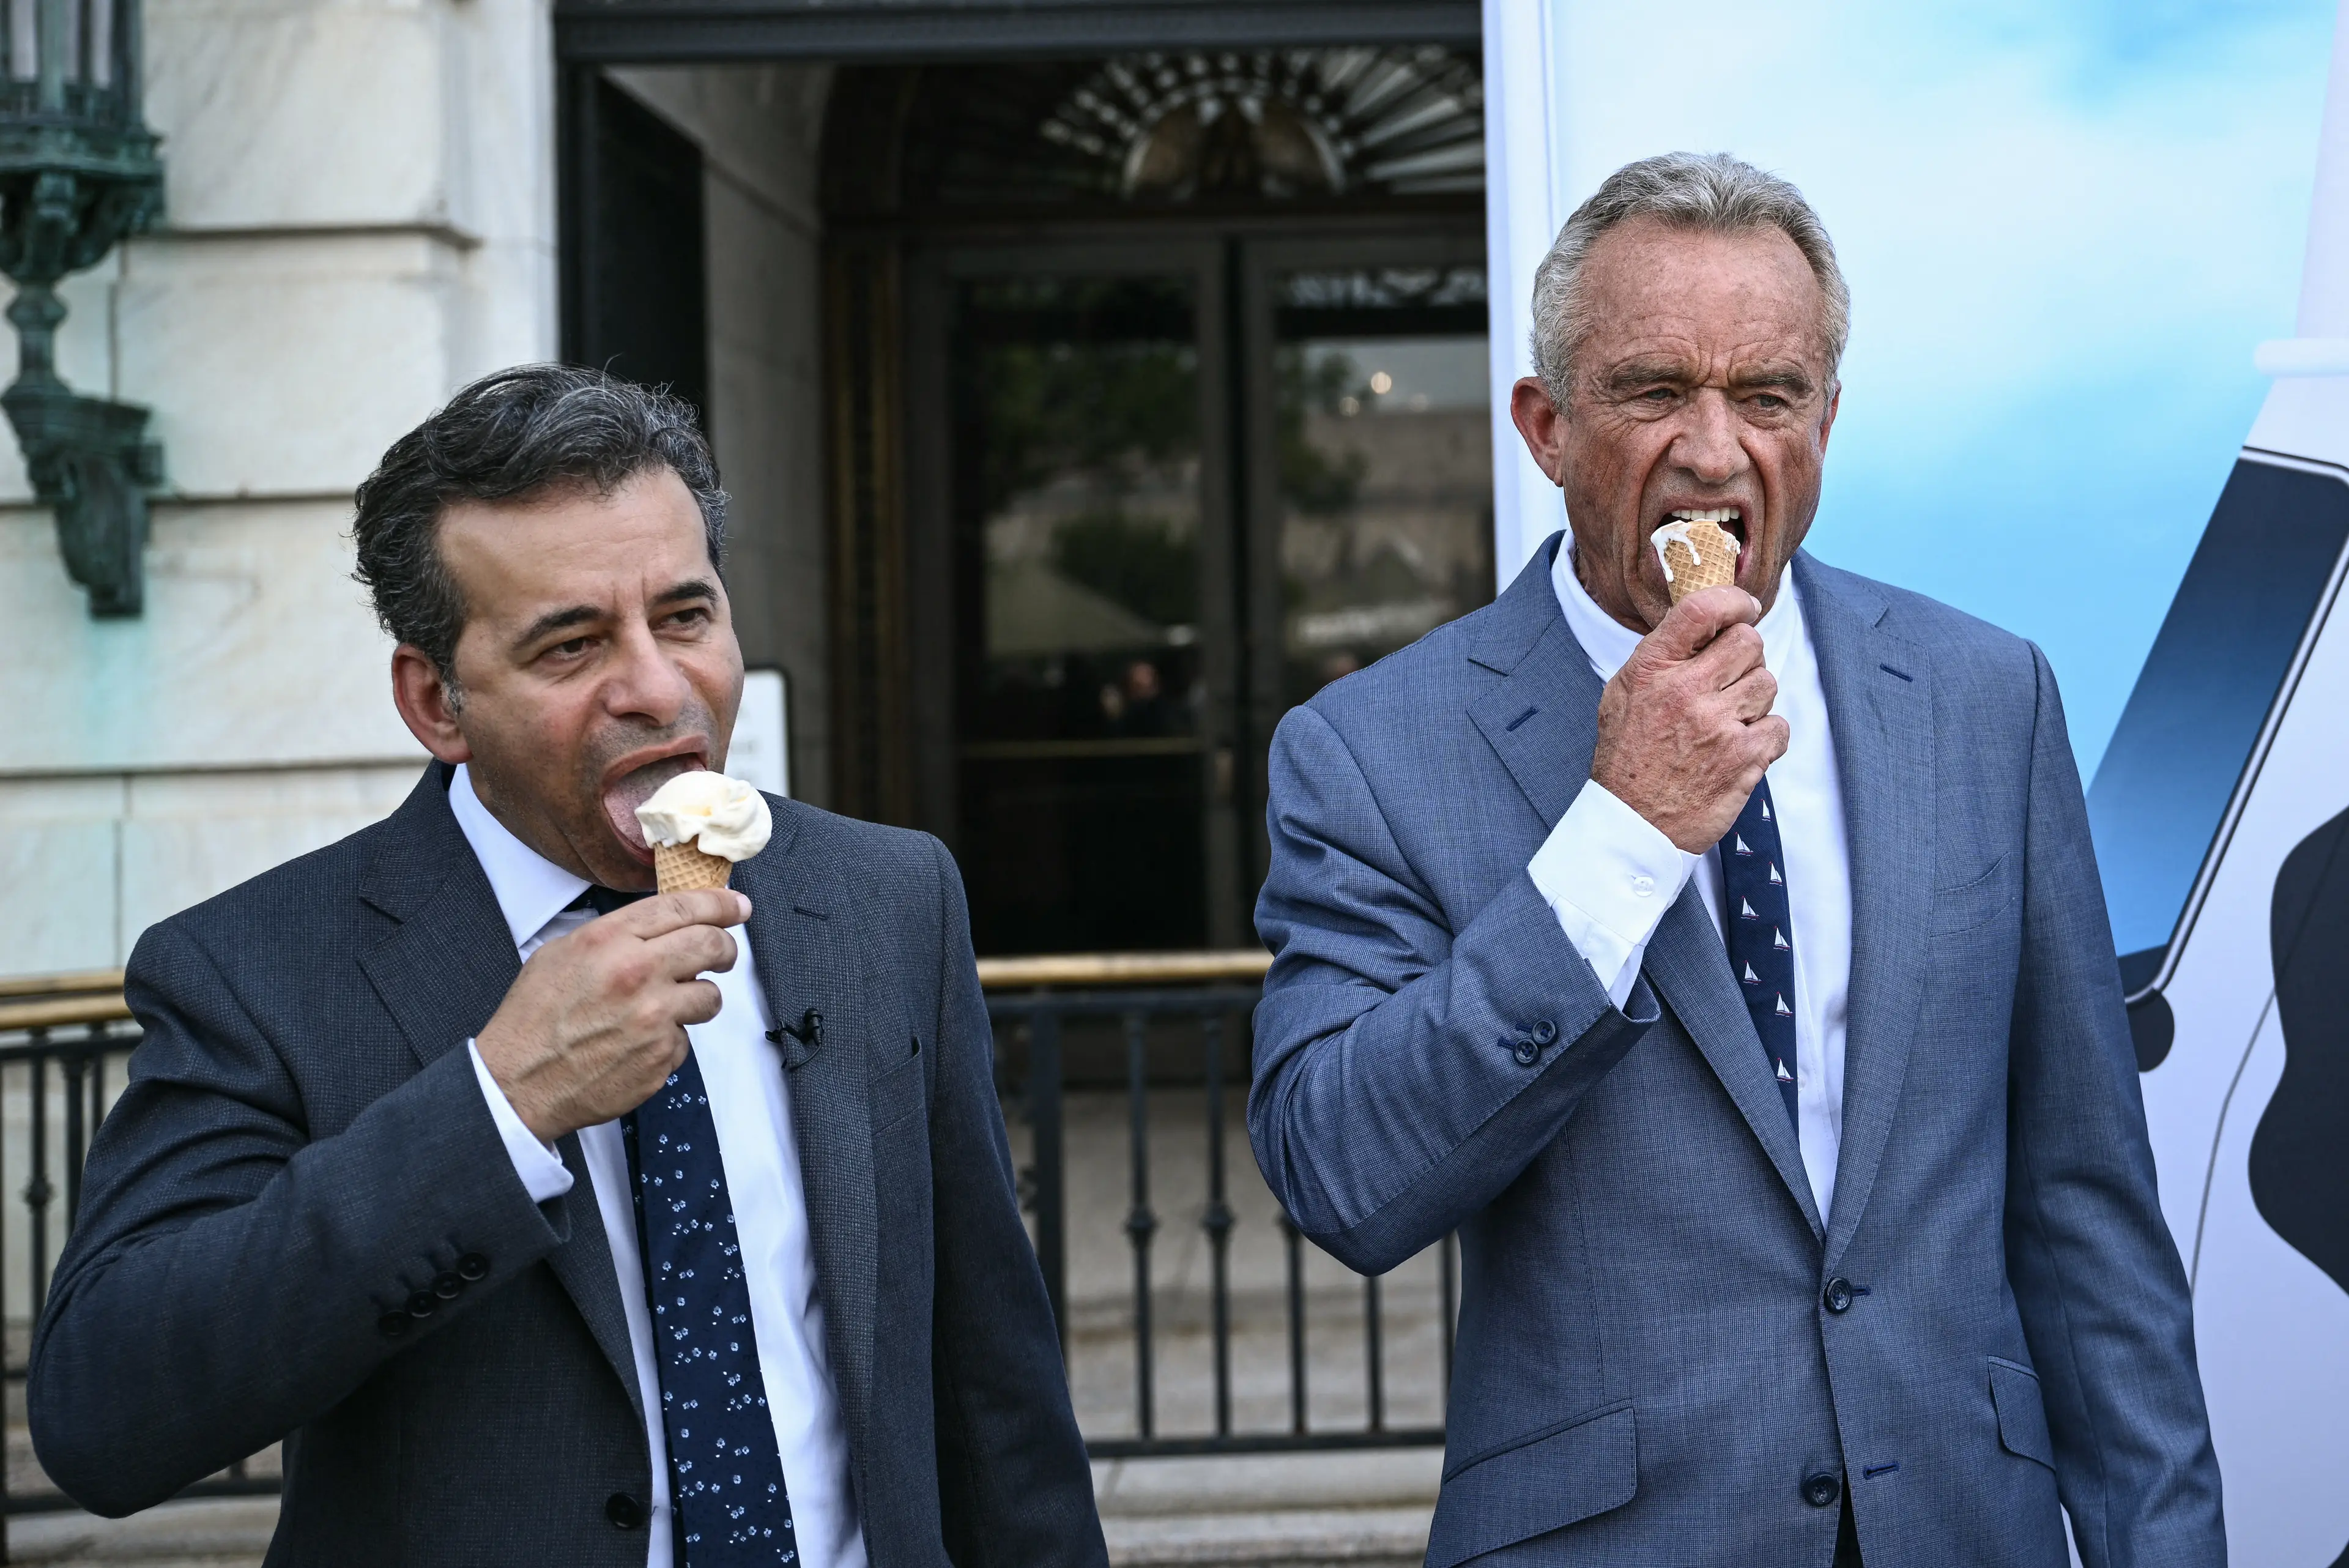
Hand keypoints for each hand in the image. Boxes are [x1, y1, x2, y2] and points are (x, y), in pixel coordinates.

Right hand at [475, 889, 750, 1142]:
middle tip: (723, 953)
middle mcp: (637, 974)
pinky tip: (638, 1043)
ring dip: (698, 998)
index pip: (682, 907)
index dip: (718, 903)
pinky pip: (685, 1039)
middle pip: (711, 945)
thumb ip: (614, 935)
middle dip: (725, 947)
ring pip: (710, 996)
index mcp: (609, 941)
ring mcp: (654, 1018)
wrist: (519, 1082)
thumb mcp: (561, 954)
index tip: (736, 906)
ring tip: (668, 1006)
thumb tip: (659, 927)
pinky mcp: (662, 1056)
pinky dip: (669, 1040)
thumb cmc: (533, 1019)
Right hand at [1588, 585, 1788, 852]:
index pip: (1702, 609)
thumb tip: (1702, 625)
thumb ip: (1660, 657)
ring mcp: (1717, 724)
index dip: (1733, 600)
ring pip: (1768, 682)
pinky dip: (1767, 736)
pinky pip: (1780, 725)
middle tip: (1730, 678)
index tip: (1744, 608)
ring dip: (1754, 699)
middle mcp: (1685, 691)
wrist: (1633, 823)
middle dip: (1745, 656)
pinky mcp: (1744, 757)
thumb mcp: (1622, 695)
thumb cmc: (1628, 758)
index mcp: (1652, 670)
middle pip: (1748, 642)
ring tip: (1728, 720)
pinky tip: (1741, 746)